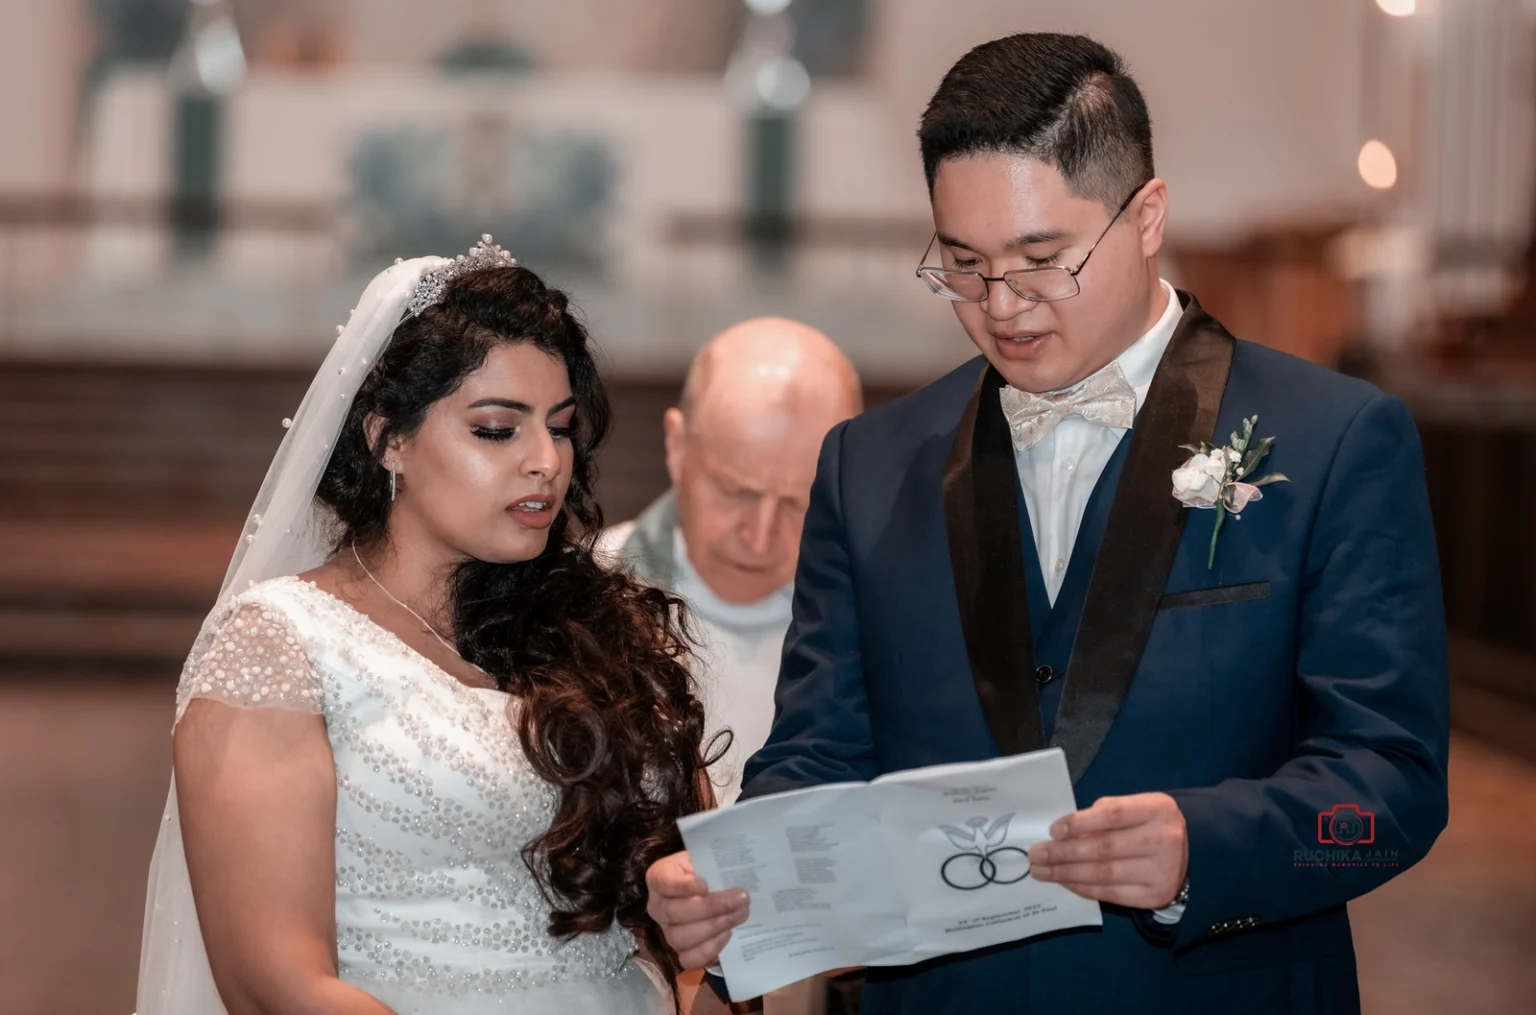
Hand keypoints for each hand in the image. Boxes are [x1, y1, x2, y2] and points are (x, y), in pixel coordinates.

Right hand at [645, 851, 749, 968]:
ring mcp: (667, 931)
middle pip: (674, 913)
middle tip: (741, 898)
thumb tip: (735, 870)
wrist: (710, 888)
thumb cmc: (706, 870)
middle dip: (711, 907)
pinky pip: (689, 959)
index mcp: (659, 877)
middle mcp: (657, 906)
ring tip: (740, 915)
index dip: (682, 886)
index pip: (663, 882)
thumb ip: (713, 862)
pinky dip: (710, 949)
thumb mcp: (705, 858)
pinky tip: (728, 934)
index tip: (705, 885)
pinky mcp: (679, 951)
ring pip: (680, 938)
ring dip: (714, 927)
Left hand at [1028, 792, 1187, 909]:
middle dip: (1063, 853)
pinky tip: (1065, 881)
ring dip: (1066, 873)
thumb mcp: (1136, 807)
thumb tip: (1061, 832)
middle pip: (1104, 849)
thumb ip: (1106, 813)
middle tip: (1035, 854)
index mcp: (1158, 809)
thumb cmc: (1150, 823)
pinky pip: (1110, 894)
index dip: (1079, 823)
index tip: (1053, 830)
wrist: (1191, 851)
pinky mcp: (1155, 896)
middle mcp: (1164, 840)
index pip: (1113, 815)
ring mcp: (1162, 872)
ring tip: (1042, 870)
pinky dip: (1083, 888)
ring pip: (1103, 874)